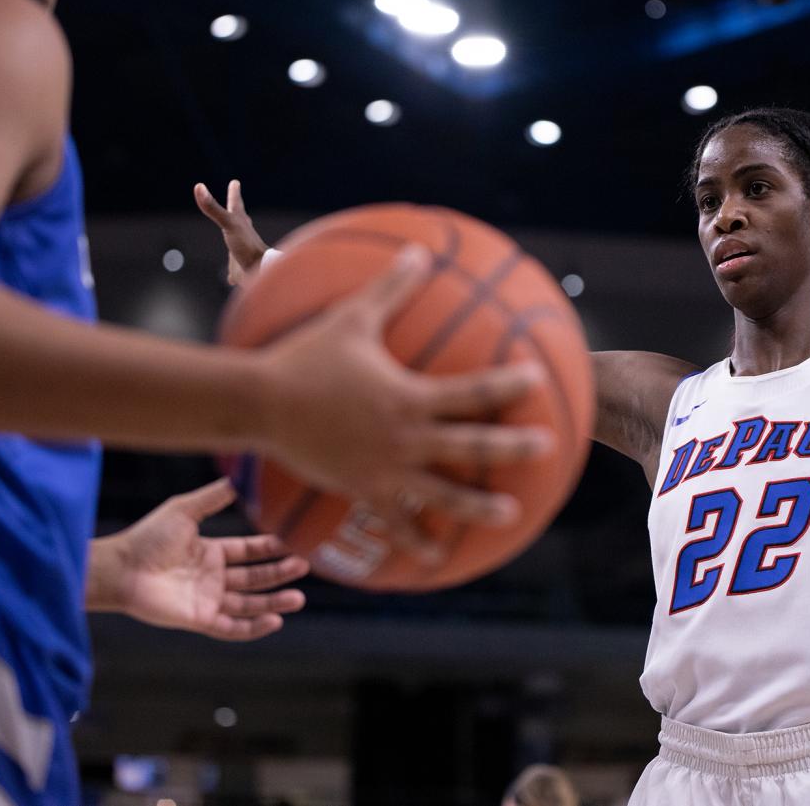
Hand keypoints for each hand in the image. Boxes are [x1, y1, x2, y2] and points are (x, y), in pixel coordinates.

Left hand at [87, 479, 308, 640]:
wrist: (121, 568)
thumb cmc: (147, 538)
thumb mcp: (183, 510)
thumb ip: (211, 498)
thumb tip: (236, 479)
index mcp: (210, 552)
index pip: (248, 552)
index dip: (269, 549)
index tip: (292, 542)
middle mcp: (212, 577)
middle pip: (254, 578)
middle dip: (279, 574)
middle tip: (304, 566)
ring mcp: (207, 600)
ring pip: (248, 605)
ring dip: (273, 602)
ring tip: (298, 598)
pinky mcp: (199, 619)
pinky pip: (231, 627)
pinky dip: (253, 628)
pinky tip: (274, 622)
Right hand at [195, 180, 269, 285]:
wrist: (261, 274)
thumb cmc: (247, 246)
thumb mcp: (228, 223)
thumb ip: (213, 208)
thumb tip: (199, 187)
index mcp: (240, 224)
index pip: (236, 204)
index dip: (234, 193)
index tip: (235, 182)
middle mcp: (243, 237)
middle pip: (239, 221)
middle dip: (236, 211)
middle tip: (236, 202)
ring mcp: (242, 253)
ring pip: (238, 245)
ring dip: (235, 240)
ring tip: (233, 238)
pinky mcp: (241, 270)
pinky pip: (235, 272)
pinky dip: (232, 273)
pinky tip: (231, 278)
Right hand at [254, 245, 552, 561]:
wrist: (260, 405)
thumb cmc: (305, 356)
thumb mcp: (351, 317)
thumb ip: (392, 287)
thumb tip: (420, 251)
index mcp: (407, 397)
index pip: (469, 391)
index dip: (505, 385)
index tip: (535, 380)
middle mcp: (403, 438)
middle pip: (469, 446)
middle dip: (511, 447)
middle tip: (549, 446)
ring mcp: (385, 470)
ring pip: (441, 496)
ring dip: (479, 507)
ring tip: (512, 514)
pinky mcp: (363, 491)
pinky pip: (396, 521)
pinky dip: (417, 539)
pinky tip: (437, 557)